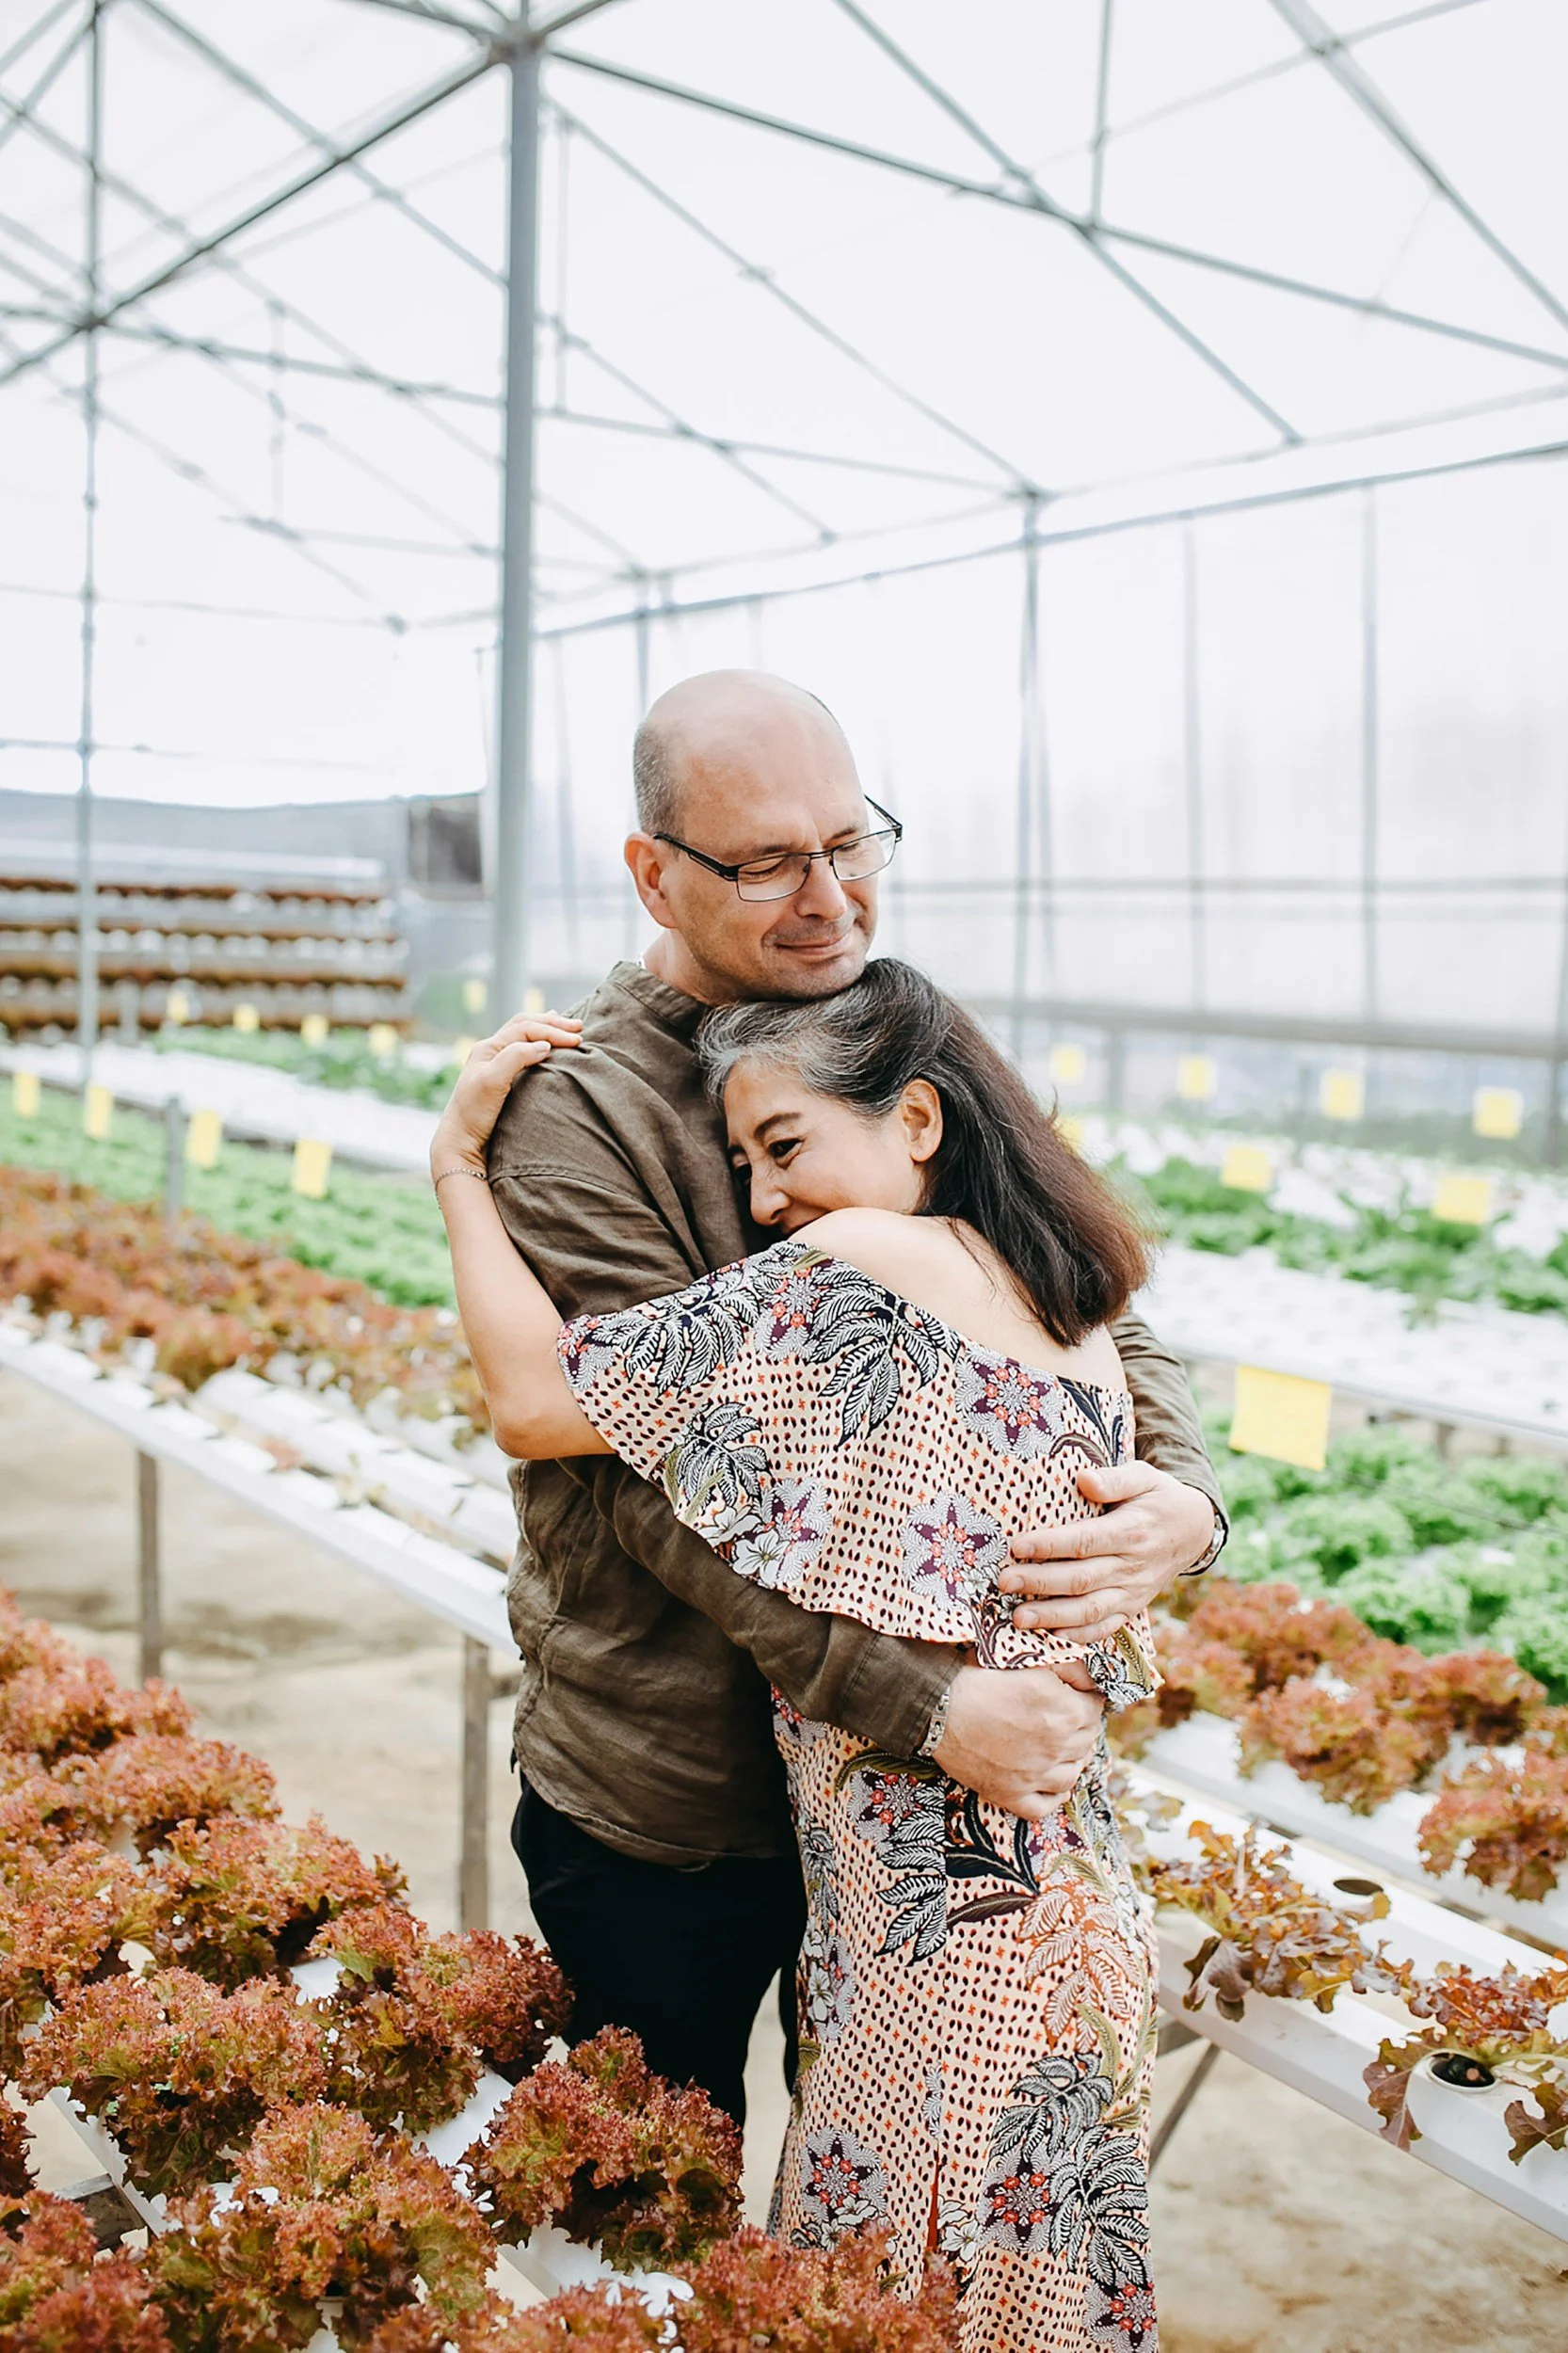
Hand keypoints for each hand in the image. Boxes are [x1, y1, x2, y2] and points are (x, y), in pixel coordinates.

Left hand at [429, 1010, 581, 1177]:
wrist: (462, 1141)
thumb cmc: (474, 1112)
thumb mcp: (493, 1081)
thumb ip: (517, 1057)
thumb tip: (544, 1046)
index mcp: (488, 1047)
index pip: (526, 1028)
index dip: (552, 1031)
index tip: (576, 1041)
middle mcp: (491, 1051)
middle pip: (525, 1025)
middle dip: (552, 1024)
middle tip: (578, 1027)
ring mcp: (495, 1064)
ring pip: (524, 1036)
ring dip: (546, 1030)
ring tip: (566, 1028)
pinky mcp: (501, 1079)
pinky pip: (523, 1051)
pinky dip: (540, 1043)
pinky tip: (548, 1047)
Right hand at [932, 1663, 1104, 1817]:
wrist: (938, 1708)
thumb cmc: (979, 1678)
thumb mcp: (1027, 1660)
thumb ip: (1066, 1666)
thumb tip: (1087, 1676)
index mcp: (1065, 1712)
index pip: (1096, 1708)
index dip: (1088, 1698)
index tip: (1079, 1696)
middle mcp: (1056, 1747)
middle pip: (1087, 1740)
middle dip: (1082, 1727)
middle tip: (1068, 1718)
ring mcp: (1035, 1775)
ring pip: (1072, 1773)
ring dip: (1072, 1759)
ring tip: (1061, 1748)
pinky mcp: (1012, 1794)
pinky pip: (1045, 1805)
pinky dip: (1053, 1795)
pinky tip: (1050, 1783)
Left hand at [1000, 1461, 1217, 1642]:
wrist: (1192, 1529)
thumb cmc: (1158, 1498)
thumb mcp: (1144, 1477)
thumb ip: (1115, 1479)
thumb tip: (1084, 1480)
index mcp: (1132, 1531)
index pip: (1086, 1541)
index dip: (1051, 1545)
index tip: (1018, 1546)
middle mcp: (1132, 1566)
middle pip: (1081, 1579)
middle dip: (1040, 1583)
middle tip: (1005, 1582)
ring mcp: (1133, 1592)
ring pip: (1090, 1610)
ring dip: (1053, 1617)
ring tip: (1018, 1618)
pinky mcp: (1132, 1607)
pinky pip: (1106, 1627)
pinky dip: (1080, 1636)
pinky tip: (1052, 1636)